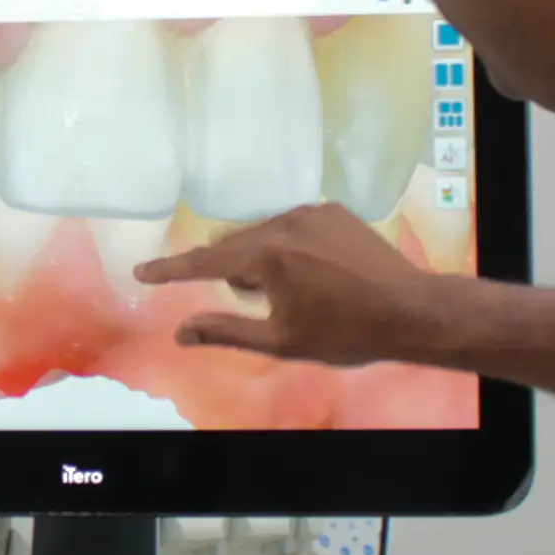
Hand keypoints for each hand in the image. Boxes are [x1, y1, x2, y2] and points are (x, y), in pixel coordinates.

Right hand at [134, 203, 439, 364]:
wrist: (413, 311)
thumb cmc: (345, 332)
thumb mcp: (280, 342)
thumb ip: (225, 332)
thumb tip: (181, 332)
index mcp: (267, 257)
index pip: (202, 263)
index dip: (168, 270)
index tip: (140, 272)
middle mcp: (284, 224)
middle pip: (232, 247)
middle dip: (232, 275)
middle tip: (262, 305)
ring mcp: (310, 214)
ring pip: (260, 235)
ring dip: (259, 261)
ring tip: (293, 293)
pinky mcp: (332, 212)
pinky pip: (289, 226)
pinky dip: (285, 247)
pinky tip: (313, 274)